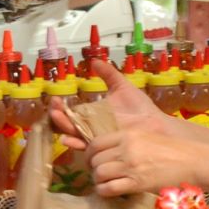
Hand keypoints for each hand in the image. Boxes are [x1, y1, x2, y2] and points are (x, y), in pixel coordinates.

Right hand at [49, 59, 164, 149]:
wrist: (155, 123)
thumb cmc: (140, 108)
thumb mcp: (122, 87)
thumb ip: (108, 74)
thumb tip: (95, 60)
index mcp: (93, 114)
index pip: (72, 111)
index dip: (61, 107)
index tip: (55, 99)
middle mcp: (91, 127)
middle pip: (68, 124)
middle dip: (58, 117)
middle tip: (54, 108)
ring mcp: (96, 138)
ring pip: (73, 135)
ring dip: (63, 128)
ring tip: (57, 118)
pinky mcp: (103, 147)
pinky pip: (86, 148)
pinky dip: (75, 144)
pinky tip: (68, 139)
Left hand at [88, 125, 190, 196]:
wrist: (192, 162)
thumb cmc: (173, 150)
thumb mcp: (147, 136)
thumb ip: (127, 141)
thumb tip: (109, 151)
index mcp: (128, 135)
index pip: (96, 143)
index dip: (89, 154)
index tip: (92, 160)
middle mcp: (126, 149)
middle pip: (95, 160)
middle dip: (93, 169)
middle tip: (98, 174)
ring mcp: (131, 166)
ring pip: (99, 174)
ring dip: (98, 181)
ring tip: (104, 184)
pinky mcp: (136, 183)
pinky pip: (109, 188)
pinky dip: (104, 192)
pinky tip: (108, 192)